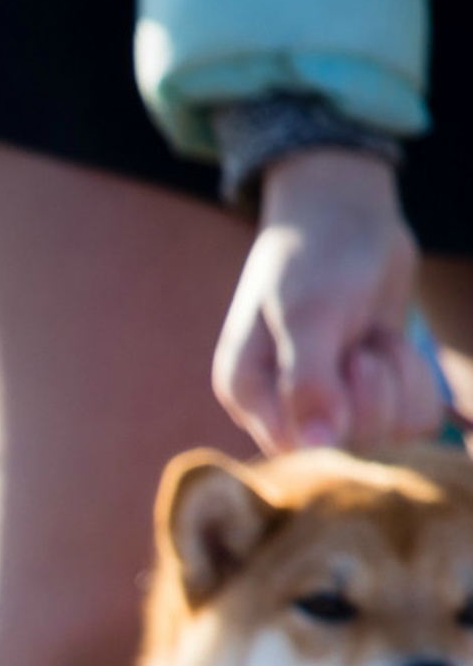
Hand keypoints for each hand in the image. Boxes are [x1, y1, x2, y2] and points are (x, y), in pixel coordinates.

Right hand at [214, 149, 441, 453]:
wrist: (346, 214)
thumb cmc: (314, 256)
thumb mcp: (309, 313)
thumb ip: (308, 382)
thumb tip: (315, 449)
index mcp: (250, 397)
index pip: (298, 450)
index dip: (340, 415)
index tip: (348, 357)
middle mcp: (284, 413)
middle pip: (348, 447)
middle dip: (373, 389)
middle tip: (360, 340)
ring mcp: (329, 409)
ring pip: (387, 435)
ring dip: (397, 378)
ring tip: (371, 338)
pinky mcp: (369, 398)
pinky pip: (411, 420)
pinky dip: (415, 379)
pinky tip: (388, 346)